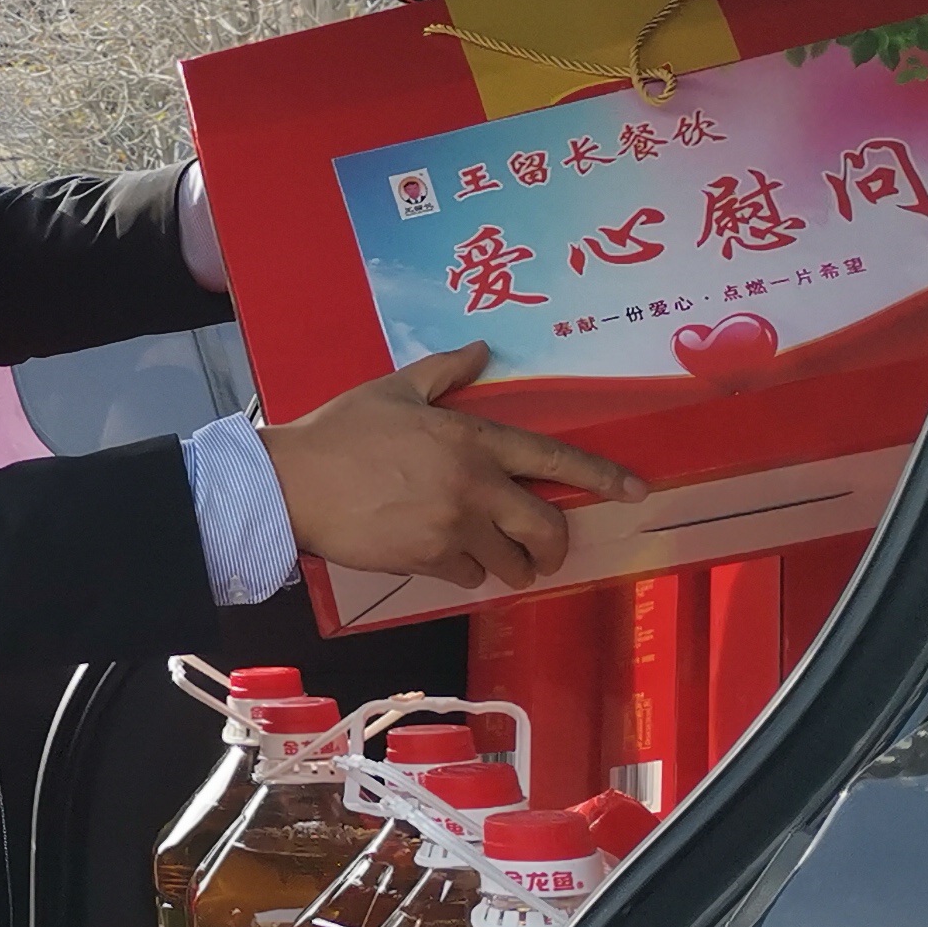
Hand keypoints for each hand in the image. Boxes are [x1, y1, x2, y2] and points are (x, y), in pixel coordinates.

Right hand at [260, 345, 646, 591]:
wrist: (292, 481)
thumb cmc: (340, 432)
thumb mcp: (393, 389)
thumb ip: (445, 372)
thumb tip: (483, 350)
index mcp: (472, 439)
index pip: (553, 458)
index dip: (601, 476)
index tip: (635, 491)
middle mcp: (475, 484)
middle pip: (545, 527)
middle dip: (552, 546)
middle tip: (544, 553)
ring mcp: (454, 526)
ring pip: (509, 560)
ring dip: (507, 563)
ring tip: (491, 559)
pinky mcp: (428, 558)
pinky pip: (469, 576)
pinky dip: (465, 571)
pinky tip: (442, 556)